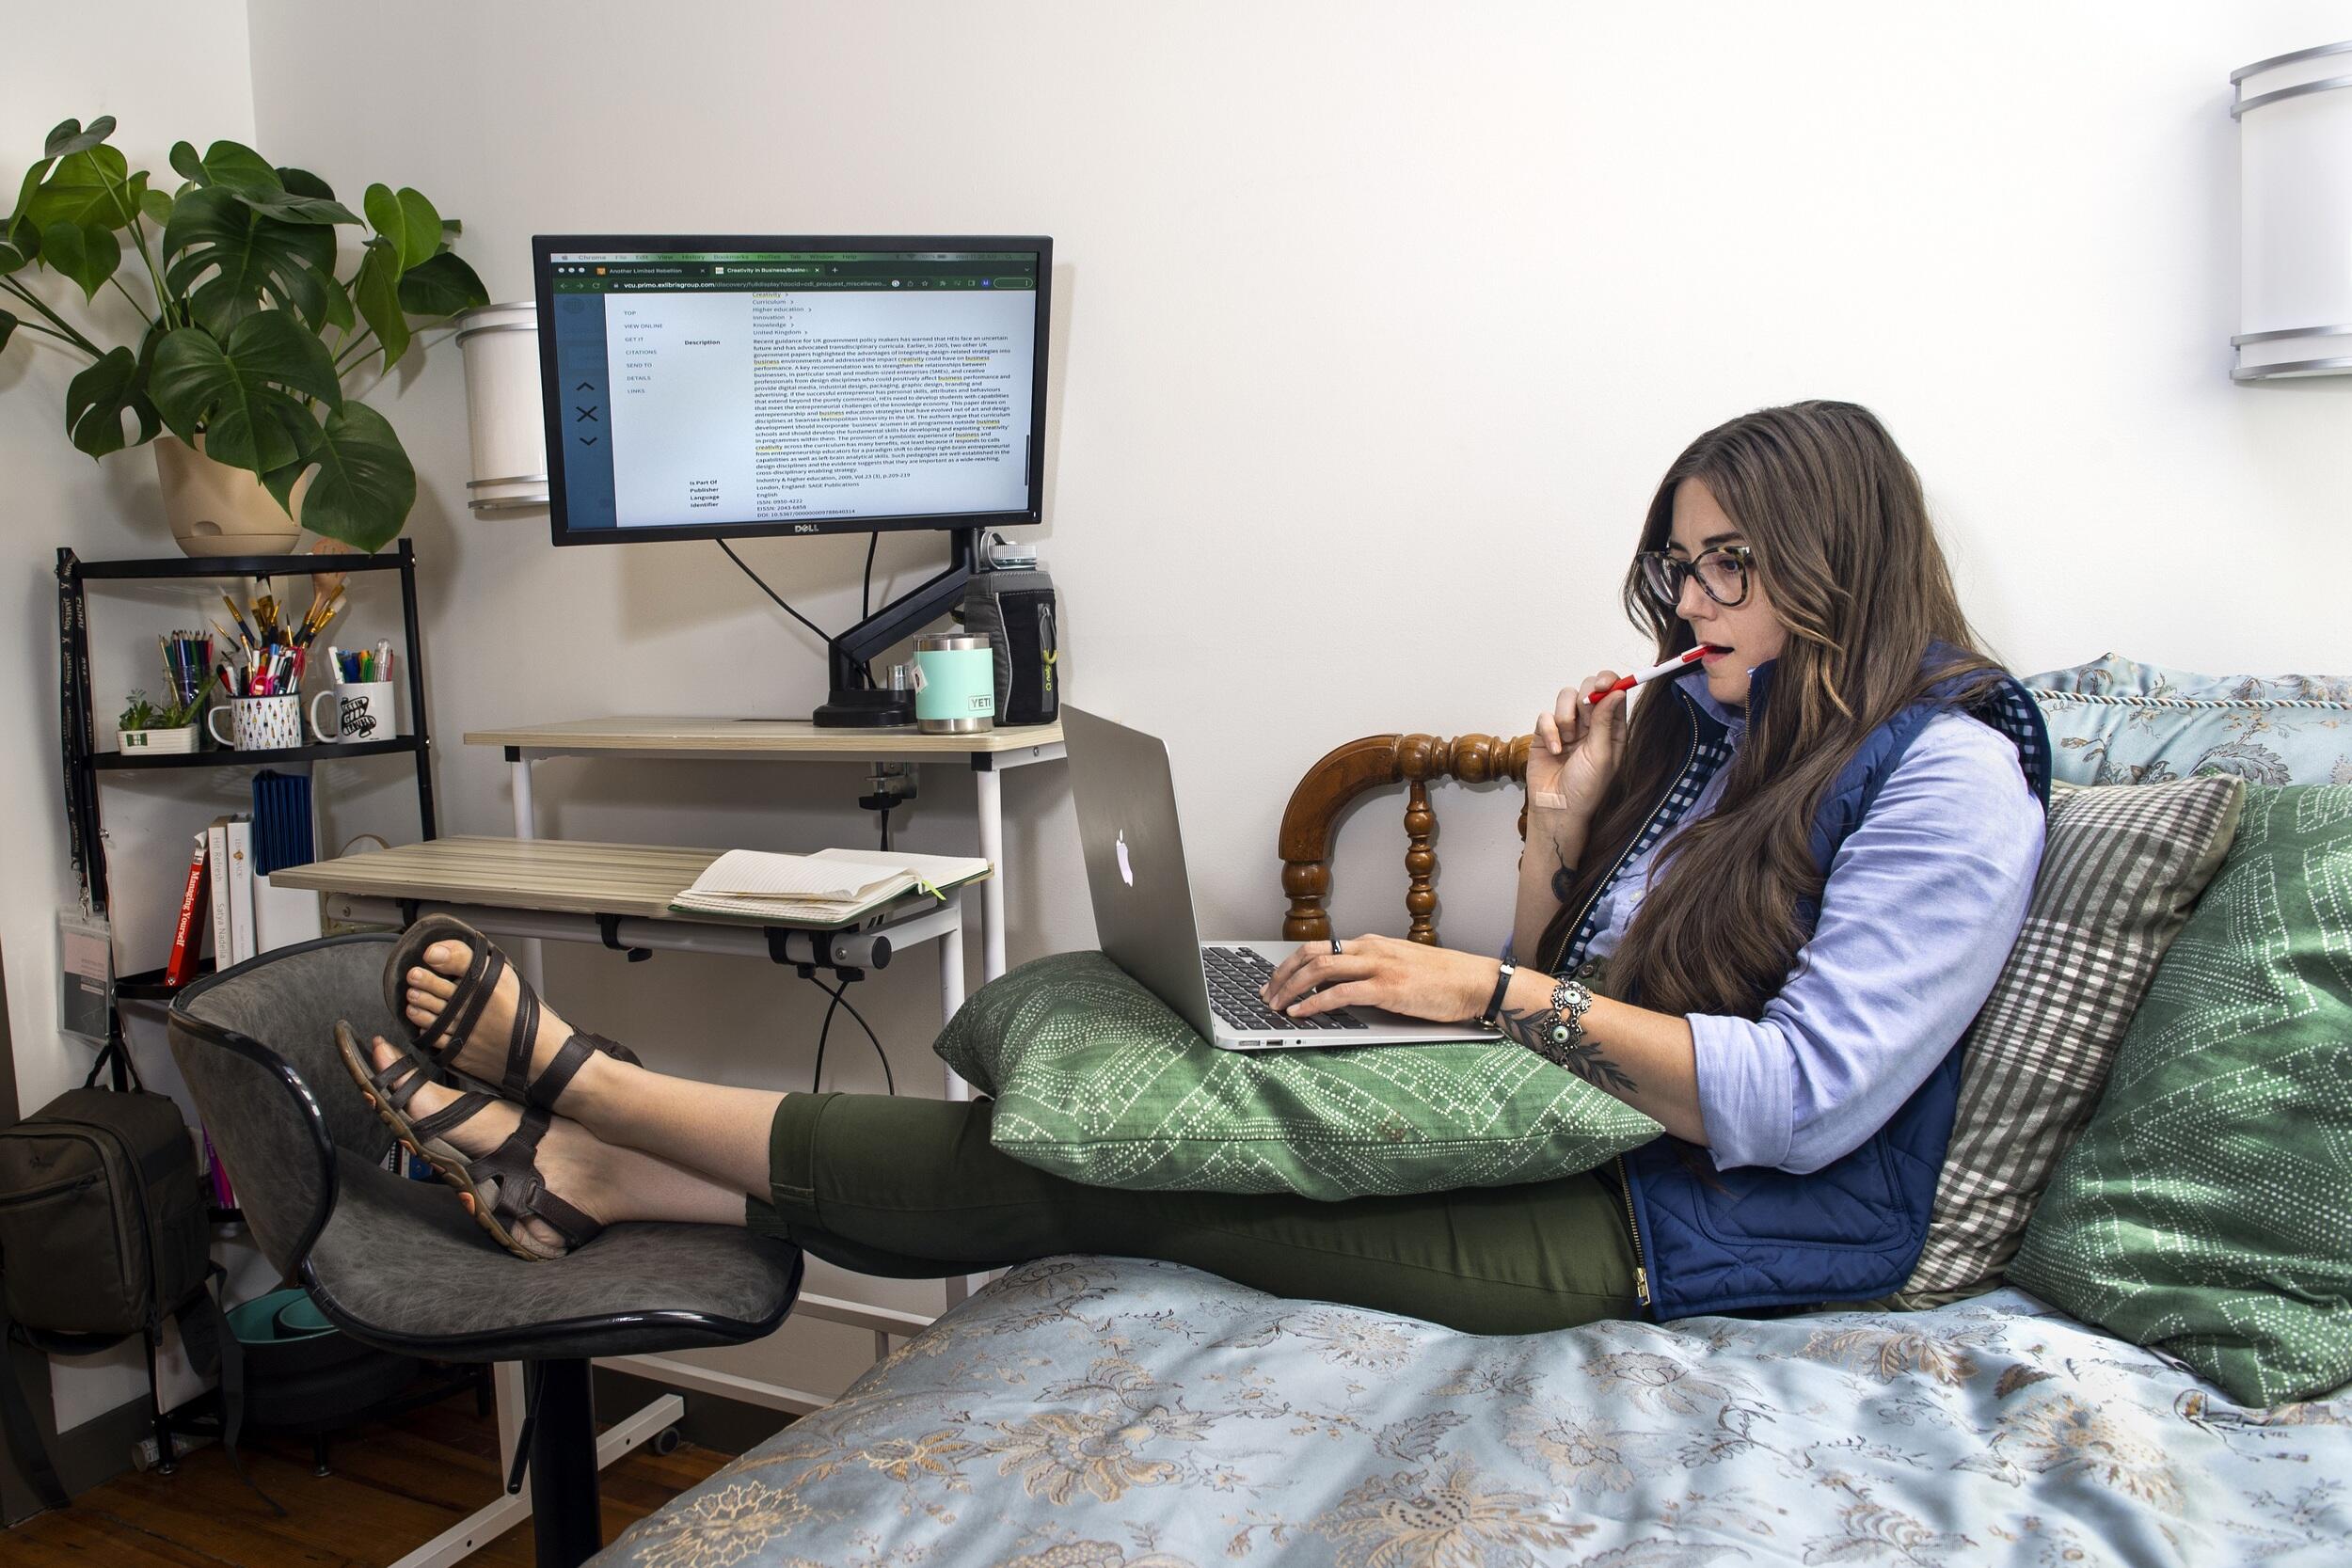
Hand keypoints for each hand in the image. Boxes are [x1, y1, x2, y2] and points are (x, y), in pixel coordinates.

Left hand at [1260, 934, 1501, 1023]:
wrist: (1474, 982)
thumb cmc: (1442, 979)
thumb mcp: (1399, 966)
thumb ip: (1370, 971)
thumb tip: (1339, 987)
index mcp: (1371, 944)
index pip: (1319, 948)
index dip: (1290, 965)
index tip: (1275, 981)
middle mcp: (1370, 949)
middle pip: (1311, 954)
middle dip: (1282, 975)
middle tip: (1266, 995)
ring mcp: (1379, 967)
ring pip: (1320, 970)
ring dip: (1292, 988)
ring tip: (1277, 1006)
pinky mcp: (1388, 989)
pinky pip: (1341, 993)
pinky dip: (1315, 1003)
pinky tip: (1302, 1013)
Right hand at [1525, 671, 1630, 819]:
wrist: (1556, 808)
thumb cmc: (1586, 789)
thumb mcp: (1601, 755)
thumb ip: (1606, 721)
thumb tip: (1617, 691)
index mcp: (1612, 728)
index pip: (1613, 693)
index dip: (1609, 682)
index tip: (1602, 685)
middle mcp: (1592, 724)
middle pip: (1589, 688)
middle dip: (1585, 696)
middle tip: (1585, 712)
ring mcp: (1568, 726)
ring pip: (1566, 697)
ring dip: (1566, 716)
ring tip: (1568, 740)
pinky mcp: (1546, 732)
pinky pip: (1545, 715)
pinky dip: (1549, 731)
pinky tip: (1554, 750)